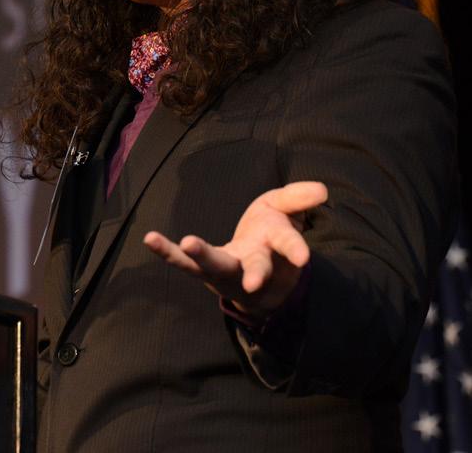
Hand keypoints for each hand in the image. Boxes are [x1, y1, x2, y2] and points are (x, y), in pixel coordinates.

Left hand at [143, 181, 327, 319]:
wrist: (257, 271)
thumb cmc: (271, 236)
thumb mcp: (286, 212)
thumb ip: (299, 199)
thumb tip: (322, 191)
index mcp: (278, 248)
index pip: (289, 247)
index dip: (294, 250)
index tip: (302, 257)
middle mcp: (254, 264)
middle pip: (256, 268)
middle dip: (256, 273)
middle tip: (253, 281)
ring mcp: (228, 270)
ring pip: (216, 267)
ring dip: (202, 257)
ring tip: (188, 244)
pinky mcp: (204, 270)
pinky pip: (183, 263)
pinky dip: (167, 252)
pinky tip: (150, 239)